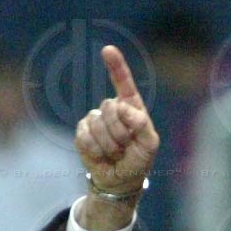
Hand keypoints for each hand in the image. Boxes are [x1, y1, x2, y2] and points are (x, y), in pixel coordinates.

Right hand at [74, 45, 158, 230]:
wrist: (119, 180)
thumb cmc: (138, 160)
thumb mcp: (149, 144)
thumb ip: (141, 124)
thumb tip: (123, 107)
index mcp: (131, 107)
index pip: (124, 83)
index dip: (116, 66)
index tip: (107, 50)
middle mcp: (112, 109)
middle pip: (110, 107)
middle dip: (119, 131)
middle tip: (125, 146)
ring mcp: (95, 119)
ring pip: (97, 123)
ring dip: (108, 144)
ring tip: (114, 153)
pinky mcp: (82, 132)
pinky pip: (85, 135)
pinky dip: (95, 150)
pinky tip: (101, 156)